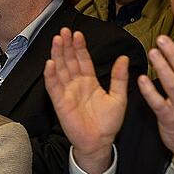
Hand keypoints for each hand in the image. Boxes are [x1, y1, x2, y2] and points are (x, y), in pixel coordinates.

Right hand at [44, 28, 128, 173]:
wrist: (100, 142)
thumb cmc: (108, 123)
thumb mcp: (118, 97)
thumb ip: (119, 78)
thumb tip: (123, 58)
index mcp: (90, 82)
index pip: (83, 60)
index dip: (80, 47)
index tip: (78, 34)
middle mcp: (76, 84)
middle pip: (69, 61)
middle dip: (67, 46)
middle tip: (64, 31)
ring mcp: (67, 92)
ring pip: (60, 70)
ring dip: (57, 55)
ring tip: (57, 40)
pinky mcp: (60, 103)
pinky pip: (54, 87)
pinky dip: (51, 76)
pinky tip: (50, 63)